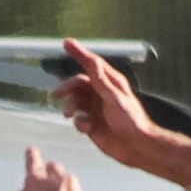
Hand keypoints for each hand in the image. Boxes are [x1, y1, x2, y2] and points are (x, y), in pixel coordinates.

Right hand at [50, 39, 154, 166]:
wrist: (135, 146)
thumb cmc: (131, 120)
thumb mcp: (115, 97)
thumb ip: (101, 80)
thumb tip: (93, 61)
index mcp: (110, 83)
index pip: (91, 64)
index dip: (79, 53)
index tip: (66, 43)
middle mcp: (101, 94)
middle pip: (77, 84)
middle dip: (66, 88)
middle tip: (56, 94)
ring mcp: (95, 109)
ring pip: (75, 102)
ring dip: (70, 107)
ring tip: (69, 114)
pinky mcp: (92, 124)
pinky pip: (78, 120)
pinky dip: (79, 123)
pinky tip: (87, 128)